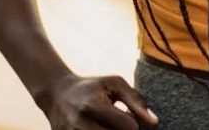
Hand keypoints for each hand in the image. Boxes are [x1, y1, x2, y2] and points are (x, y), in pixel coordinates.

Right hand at [36, 74, 157, 129]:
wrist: (56, 94)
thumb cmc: (91, 87)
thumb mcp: (114, 83)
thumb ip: (135, 99)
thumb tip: (153, 122)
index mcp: (93, 105)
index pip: (127, 126)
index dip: (135, 124)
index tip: (130, 118)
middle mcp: (79, 124)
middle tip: (122, 124)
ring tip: (110, 125)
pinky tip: (101, 127)